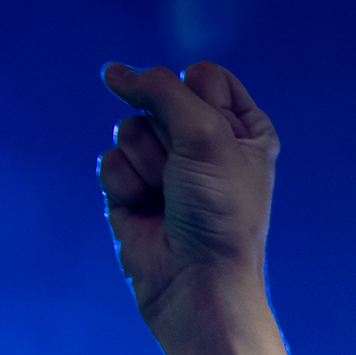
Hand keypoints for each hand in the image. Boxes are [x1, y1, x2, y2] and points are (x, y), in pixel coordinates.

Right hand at [97, 61, 278, 333]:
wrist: (197, 282)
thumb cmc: (219, 211)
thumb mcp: (205, 132)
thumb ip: (159, 87)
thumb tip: (113, 72)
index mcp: (245, 130)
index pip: (204, 74)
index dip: (197, 98)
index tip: (213, 137)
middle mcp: (206, 145)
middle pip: (159, 96)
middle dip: (167, 132)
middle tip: (187, 174)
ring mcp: (166, 168)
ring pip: (129, 127)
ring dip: (146, 160)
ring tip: (169, 197)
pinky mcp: (132, 191)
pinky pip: (110, 160)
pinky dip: (124, 183)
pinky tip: (146, 212)